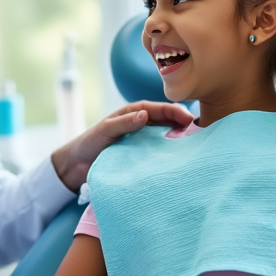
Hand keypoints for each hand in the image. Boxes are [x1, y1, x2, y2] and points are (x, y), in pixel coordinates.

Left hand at [51, 101, 194, 190]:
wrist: (76, 166)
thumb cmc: (89, 143)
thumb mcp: (105, 130)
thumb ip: (123, 123)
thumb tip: (145, 115)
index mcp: (132, 113)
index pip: (157, 109)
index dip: (173, 111)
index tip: (188, 118)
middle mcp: (139, 124)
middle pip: (165, 120)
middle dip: (182, 122)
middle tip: (198, 129)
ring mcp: (141, 140)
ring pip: (165, 135)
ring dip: (179, 137)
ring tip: (195, 143)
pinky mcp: (141, 156)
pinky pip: (158, 151)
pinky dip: (169, 152)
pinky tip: (180, 158)